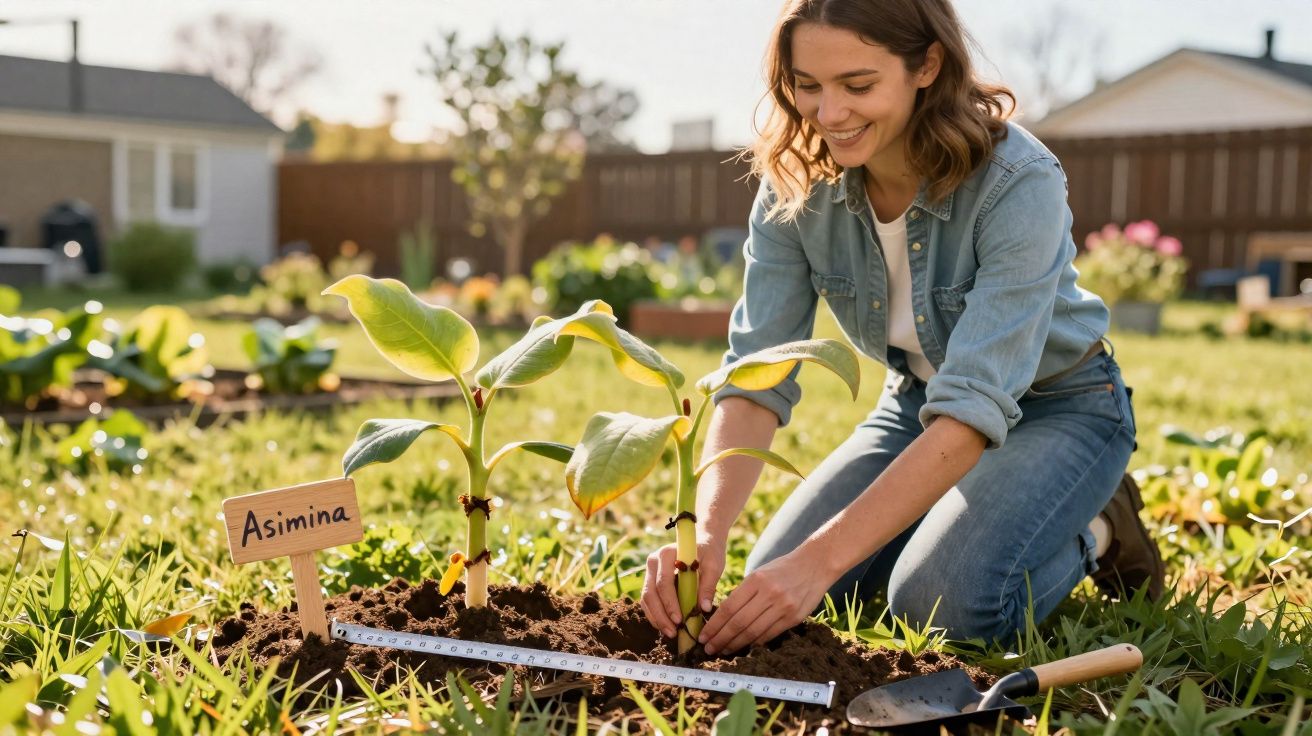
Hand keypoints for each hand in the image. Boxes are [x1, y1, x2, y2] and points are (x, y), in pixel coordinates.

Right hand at [640, 539, 725, 639]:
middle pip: (650, 593)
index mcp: (666, 554)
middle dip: (660, 615)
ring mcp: (650, 570)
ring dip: (657, 618)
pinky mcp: (651, 580)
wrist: (703, 541)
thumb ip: (708, 585)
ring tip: (671, 633)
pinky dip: (656, 614)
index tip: (679, 620)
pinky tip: (666, 625)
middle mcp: (653, 561)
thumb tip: (704, 609)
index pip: (663, 583)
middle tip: (673, 633)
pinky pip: (648, 600)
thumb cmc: (709, 552)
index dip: (669, 604)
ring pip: (646, 599)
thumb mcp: (714, 565)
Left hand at [698, 550, 831, 655]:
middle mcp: (768, 594)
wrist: (815, 565)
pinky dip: (755, 643)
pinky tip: (745, 646)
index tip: (703, 636)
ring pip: (753, 632)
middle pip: (738, 623)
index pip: (728, 608)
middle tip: (709, 648)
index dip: (714, 625)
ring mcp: (783, 607)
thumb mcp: (759, 573)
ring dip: (736, 644)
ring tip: (724, 650)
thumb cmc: (782, 569)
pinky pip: (770, 634)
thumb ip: (744, 593)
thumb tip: (724, 616)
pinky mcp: (794, 617)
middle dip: (721, 638)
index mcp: (756, 580)